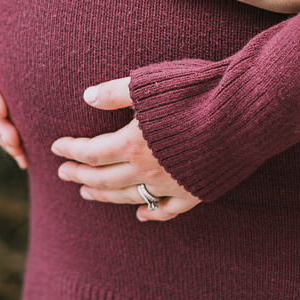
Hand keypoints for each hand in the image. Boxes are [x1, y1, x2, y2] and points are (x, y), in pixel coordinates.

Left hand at [51, 77, 200, 221]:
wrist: (242, 112)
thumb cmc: (194, 91)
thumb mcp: (147, 84)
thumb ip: (114, 93)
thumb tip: (85, 96)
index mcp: (132, 144)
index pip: (91, 153)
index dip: (71, 150)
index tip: (56, 148)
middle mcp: (147, 170)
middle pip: (104, 180)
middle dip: (80, 177)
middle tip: (63, 174)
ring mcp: (171, 185)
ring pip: (129, 197)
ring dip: (105, 196)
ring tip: (88, 194)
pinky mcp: (195, 192)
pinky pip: (166, 209)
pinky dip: (150, 213)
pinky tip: (140, 215)